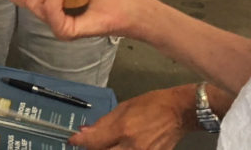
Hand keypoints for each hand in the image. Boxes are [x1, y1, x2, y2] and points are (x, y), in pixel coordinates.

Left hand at [69, 87, 193, 149]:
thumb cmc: (151, 104)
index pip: (93, 142)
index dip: (79, 142)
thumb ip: (103, 124)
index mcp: (123, 129)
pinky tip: (120, 146)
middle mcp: (132, 146)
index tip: (71, 141)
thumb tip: (84, 132)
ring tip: (108, 143)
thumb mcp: (124, 108)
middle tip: (91, 143)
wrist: (179, 112)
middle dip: (93, 148)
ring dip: (107, 149)